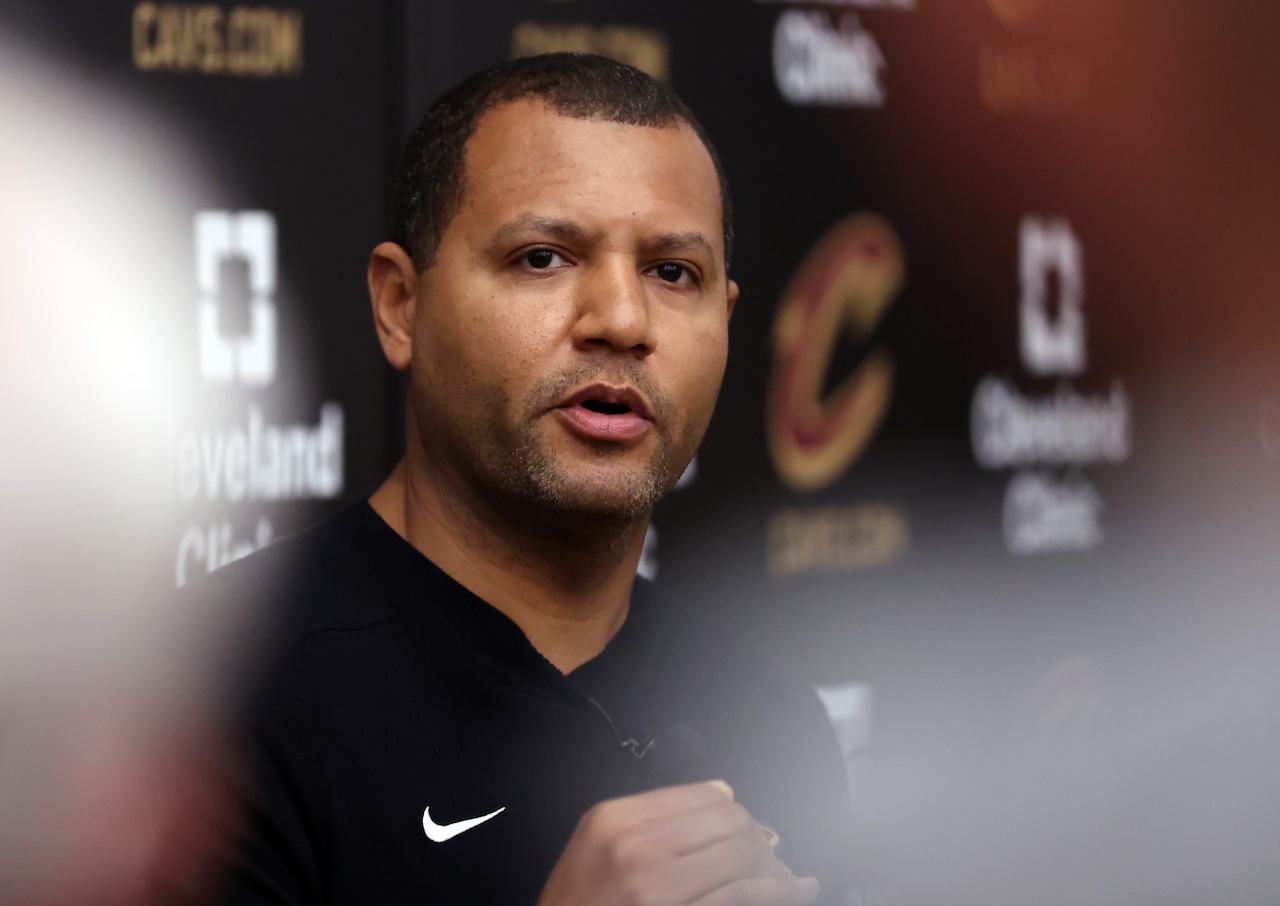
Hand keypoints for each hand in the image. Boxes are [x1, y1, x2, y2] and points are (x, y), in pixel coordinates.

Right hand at [536, 780, 820, 905]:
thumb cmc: (577, 905)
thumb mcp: (594, 846)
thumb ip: (650, 817)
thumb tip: (721, 795)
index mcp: (614, 820)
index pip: (699, 794)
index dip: (732, 807)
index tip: (743, 821)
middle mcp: (636, 849)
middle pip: (725, 820)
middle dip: (754, 833)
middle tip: (765, 848)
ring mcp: (658, 889)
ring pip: (741, 854)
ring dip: (771, 862)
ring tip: (785, 872)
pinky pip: (743, 894)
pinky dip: (780, 889)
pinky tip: (797, 887)